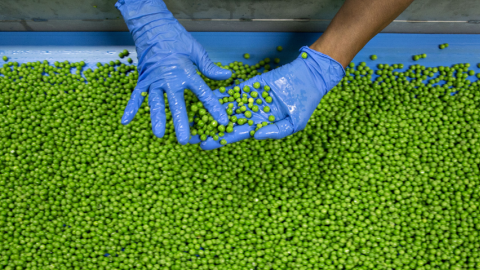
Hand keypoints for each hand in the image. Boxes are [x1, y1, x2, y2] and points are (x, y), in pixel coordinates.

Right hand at [116, 0, 230, 144]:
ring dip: (156, 119)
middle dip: (180, 123)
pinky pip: (135, 95)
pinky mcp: (143, 79)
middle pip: (176, 104)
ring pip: (155, 103)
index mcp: (186, 72)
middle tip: (184, 140)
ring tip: (159, 134)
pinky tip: (126, 121)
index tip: (222, 121)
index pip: (203, 93)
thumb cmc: (176, 38)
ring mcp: (154, 80)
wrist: (153, 26)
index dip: (214, 107)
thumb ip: (210, 67)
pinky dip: (130, 108)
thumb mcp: (196, 50)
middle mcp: (169, 78)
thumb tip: (227, 76)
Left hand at [200, 46, 344, 149]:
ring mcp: (249, 99)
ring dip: (210, 110)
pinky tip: (205, 96)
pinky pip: (232, 90)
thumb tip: (254, 136)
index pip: (236, 134)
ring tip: (192, 114)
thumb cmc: (305, 102)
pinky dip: (220, 94)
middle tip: (190, 132)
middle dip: (209, 127)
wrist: (309, 76)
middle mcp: (252, 114)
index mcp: (260, 125)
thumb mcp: (294, 123)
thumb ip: (274, 131)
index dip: (220, 140)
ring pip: (226, 107)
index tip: (204, 145)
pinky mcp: (250, 85)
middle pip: (225, 122)